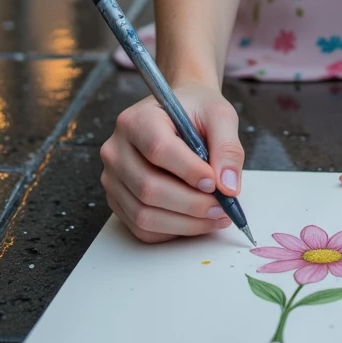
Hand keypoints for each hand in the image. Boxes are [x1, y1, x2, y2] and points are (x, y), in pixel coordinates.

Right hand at [100, 83, 243, 242]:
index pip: (158, 150)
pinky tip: (196, 221)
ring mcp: (113, 177)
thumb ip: (227, 147)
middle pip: (149, 188)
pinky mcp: (118, 200)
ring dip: (185, 223)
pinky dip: (173, 230)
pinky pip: (142, 228)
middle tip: (223, 207)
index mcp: (137, 120)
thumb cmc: (197, 112)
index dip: (189, 171)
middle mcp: (116, 149)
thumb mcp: (219, 115)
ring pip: (144, 214)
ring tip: (215, 216)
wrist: (180, 113)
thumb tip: (228, 187)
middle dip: (191, 204)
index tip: (216, 183)